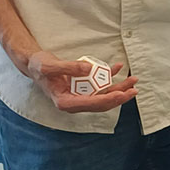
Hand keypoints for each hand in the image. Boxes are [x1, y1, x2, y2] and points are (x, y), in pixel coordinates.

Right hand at [21, 50, 137, 112]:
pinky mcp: (83, 87)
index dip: (108, 100)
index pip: (91, 104)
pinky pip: (98, 84)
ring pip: (103, 94)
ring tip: (133, 79)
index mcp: (65, 102)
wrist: (35, 65)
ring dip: (119, 88)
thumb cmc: (40, 67)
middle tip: (134, 89)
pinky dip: (109, 76)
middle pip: (101, 102)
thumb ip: (69, 67)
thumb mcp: (50, 66)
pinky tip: (118, 68)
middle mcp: (74, 101)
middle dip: (119, 96)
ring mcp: (79, 95)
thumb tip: (89, 69)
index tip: (121, 94)